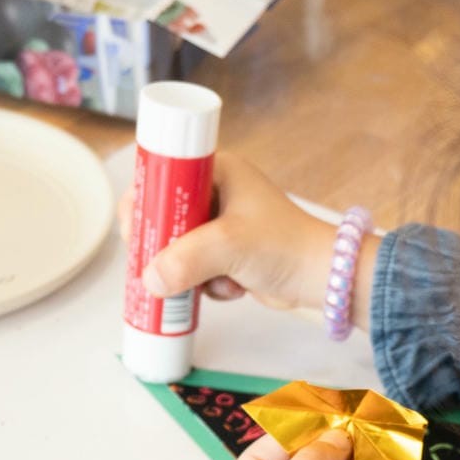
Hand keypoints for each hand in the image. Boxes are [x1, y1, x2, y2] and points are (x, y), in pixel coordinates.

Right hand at [119, 152, 377, 316]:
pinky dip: (208, 285)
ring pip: (178, 249)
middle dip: (162, 247)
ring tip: (212, 280)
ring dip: (188, 272)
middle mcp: (216, 192)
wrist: (324, 279)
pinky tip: (233, 289)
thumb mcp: (230, 246)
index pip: (162, 175)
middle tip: (159, 267)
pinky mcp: (228, 255)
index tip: (135, 229)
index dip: (143, 201)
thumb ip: (185, 261)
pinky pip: (197, 270)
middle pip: (165, 217)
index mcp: (216, 170)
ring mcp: (221, 225)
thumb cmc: (285, 247)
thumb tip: (150, 280)